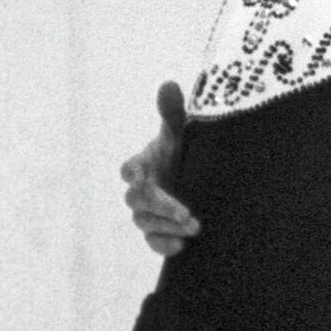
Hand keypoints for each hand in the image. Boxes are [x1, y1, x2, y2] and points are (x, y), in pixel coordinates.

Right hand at [124, 82, 199, 255]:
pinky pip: (153, 242)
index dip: (134, 174)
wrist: (200, 177)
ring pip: (145, 223)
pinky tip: (183, 246)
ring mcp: (147, 213)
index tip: (144, 178)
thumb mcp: (182, 131)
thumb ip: (173, 112)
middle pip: (138, 201)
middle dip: (161, 207)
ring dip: (167, 227)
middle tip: (187, 213)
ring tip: (195, 227)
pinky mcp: (157, 231)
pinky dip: (164, 245)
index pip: (129, 170)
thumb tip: (169, 85)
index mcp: (143, 164)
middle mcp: (140, 190)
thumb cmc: (184, 151)